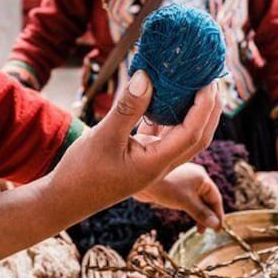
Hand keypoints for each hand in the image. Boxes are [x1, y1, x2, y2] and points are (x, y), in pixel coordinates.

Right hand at [50, 70, 222, 209]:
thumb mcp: (103, 136)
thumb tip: (147, 77)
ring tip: (199, 85)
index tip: (208, 81)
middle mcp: (161, 165)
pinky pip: (167, 136)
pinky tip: (169, 97)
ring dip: (197, 113)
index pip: (192, 133)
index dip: (204, 106)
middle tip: (213, 79)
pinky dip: (174, 116)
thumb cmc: (82, 172)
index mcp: (156, 164)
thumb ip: (127, 108)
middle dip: (211, 110)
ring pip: (185, 138)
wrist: (65, 199)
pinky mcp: (143, 158)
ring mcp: (153, 162)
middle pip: (199, 138)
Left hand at [134, 162, 223, 232]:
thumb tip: (215, 225)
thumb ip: (201, 213)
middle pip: (207, 199)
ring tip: (198, 229)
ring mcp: (185, 181)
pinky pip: (188, 199)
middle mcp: (195, 177)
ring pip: (198, 200)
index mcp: (202, 177)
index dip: (218, 214)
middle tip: (207, 231)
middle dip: (209, 215)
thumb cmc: (165, 186)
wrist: (141, 178)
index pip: (215, 198)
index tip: (219, 230)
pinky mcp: (176, 186)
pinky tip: (189, 217)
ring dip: (200, 214)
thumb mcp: (185, 202)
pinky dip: (191, 209)